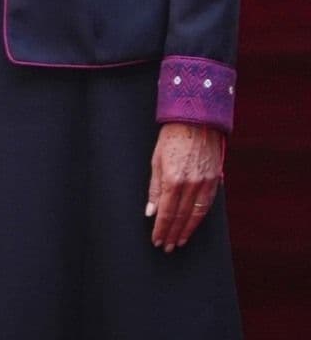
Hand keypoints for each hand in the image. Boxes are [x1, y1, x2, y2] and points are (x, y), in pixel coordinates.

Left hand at [146, 121, 223, 252]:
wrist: (196, 119)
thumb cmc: (172, 137)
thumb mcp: (156, 159)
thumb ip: (154, 187)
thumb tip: (151, 212)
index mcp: (172, 179)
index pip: (166, 212)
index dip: (161, 229)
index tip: (157, 240)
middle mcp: (190, 184)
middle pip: (180, 217)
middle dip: (172, 233)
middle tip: (167, 246)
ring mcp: (204, 183)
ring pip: (196, 215)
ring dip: (186, 230)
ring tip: (179, 241)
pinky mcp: (215, 180)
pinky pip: (207, 205)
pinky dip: (199, 218)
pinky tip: (193, 225)